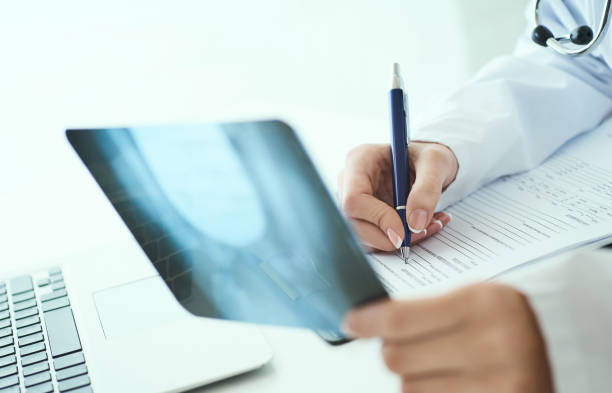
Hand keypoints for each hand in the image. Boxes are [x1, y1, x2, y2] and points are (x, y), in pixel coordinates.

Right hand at [338, 142, 457, 250]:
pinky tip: (422, 229)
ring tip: (427, 227)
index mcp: (359, 161)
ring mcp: (355, 203)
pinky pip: (375, 240)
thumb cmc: (426, 156)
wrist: (427, 165)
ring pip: (363, 236)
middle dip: (386, 237)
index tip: (403, 232)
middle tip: (418, 233)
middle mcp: (350, 182)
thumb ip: (427, 190)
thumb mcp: (435, 162)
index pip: (353, 199)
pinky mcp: (364, 218)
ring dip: (395, 241)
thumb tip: (415, 224)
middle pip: (353, 222)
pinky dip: (400, 241)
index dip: (377, 219)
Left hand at [343, 283, 553, 392]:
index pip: (399, 319)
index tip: (352, 323)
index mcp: (485, 303)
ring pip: (409, 388)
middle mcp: (496, 343)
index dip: (366, 322)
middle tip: (411, 344)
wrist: (556, 348)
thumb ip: (422, 310)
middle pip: (396, 358)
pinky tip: (455, 382)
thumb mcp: (471, 301)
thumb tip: (363, 320)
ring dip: (415, 378)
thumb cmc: (503, 323)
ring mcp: (499, 383)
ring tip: (446, 365)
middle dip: (394, 351)